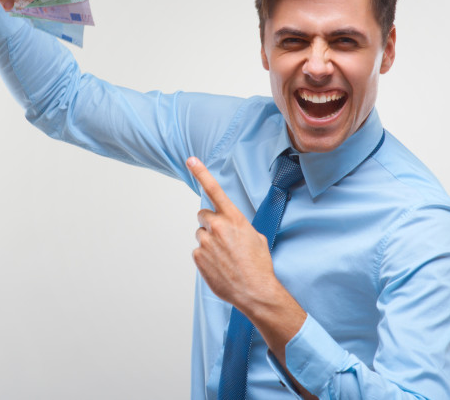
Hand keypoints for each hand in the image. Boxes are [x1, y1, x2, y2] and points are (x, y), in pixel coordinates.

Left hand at [188, 157, 312, 397]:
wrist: (255, 291)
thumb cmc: (259, 265)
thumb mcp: (255, 237)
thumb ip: (238, 226)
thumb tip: (230, 227)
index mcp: (233, 218)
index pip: (215, 190)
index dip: (201, 173)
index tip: (190, 160)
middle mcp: (217, 227)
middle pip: (203, 215)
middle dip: (210, 223)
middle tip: (223, 239)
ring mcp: (205, 242)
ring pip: (201, 235)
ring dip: (209, 242)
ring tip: (225, 257)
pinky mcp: (198, 257)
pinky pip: (198, 252)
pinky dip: (206, 257)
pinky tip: (219, 266)